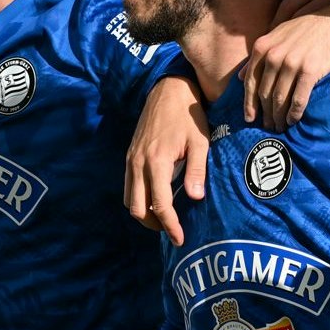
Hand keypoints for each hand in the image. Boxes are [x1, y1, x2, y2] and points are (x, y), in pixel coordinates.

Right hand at [124, 75, 209, 245]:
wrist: (168, 91)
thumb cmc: (188, 116)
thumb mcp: (200, 142)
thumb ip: (197, 170)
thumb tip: (195, 198)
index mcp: (156, 160)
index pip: (160, 203)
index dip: (170, 225)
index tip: (180, 239)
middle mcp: (138, 162)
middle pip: (137, 208)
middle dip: (153, 224)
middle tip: (172, 231)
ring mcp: (131, 159)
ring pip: (129, 199)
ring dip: (144, 213)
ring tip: (165, 218)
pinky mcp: (130, 155)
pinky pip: (129, 186)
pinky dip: (140, 199)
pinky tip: (156, 199)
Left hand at [242, 0, 329, 131]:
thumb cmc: (305, 29)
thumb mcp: (276, 36)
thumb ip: (258, 56)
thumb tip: (240, 77)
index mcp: (262, 48)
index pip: (250, 82)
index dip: (249, 104)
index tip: (249, 118)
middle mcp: (274, 56)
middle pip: (264, 93)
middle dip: (266, 113)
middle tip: (269, 127)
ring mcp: (292, 63)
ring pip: (280, 99)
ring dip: (279, 117)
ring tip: (281, 127)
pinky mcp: (310, 70)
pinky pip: (298, 98)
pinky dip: (294, 113)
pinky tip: (294, 120)